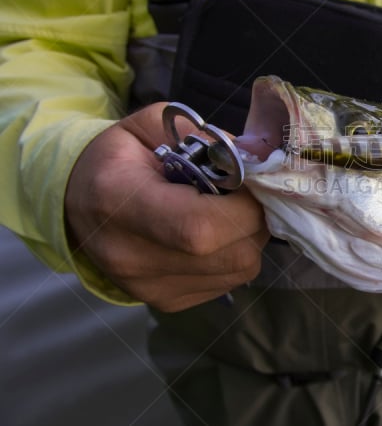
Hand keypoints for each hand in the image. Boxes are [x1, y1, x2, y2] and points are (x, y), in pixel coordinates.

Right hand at [65, 103, 269, 311]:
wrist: (79, 200)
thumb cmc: (120, 157)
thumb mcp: (152, 125)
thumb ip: (207, 138)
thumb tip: (257, 159)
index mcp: (118, 201)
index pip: (201, 226)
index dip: (244, 203)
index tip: (248, 177)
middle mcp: (132, 257)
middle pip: (232, 252)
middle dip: (255, 215)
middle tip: (244, 190)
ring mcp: (150, 287)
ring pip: (241, 267)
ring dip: (249, 233)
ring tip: (227, 208)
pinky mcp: (168, 301)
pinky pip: (230, 279)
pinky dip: (236, 252)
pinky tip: (216, 231)